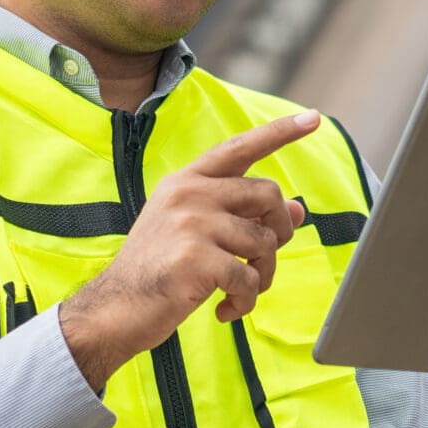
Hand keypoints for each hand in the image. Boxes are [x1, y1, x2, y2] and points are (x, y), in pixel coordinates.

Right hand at [60, 110, 317, 388]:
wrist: (113, 310)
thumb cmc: (158, 272)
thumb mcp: (197, 234)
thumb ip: (242, 217)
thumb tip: (299, 210)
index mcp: (187, 182)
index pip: (239, 148)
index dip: (279, 132)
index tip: (313, 116)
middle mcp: (189, 193)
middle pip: (268, 193)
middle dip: (280, 230)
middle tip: (262, 260)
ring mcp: (191, 223)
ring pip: (264, 240)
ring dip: (262, 274)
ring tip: (239, 292)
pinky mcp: (196, 259)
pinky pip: (248, 279)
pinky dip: (245, 301)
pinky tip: (225, 311)